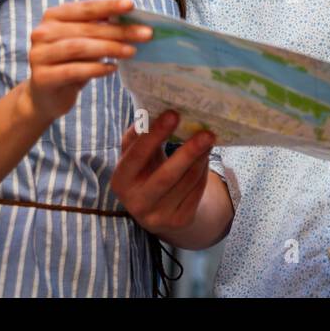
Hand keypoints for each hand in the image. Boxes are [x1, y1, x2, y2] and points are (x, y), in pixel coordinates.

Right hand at [24, 0, 151, 124]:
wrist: (44, 95)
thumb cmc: (70, 62)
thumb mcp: (84, 41)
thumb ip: (100, 28)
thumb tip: (133, 21)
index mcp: (54, 16)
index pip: (85, 8)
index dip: (108, 5)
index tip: (131, 4)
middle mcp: (42, 32)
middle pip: (86, 29)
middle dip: (118, 30)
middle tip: (145, 34)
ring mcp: (39, 55)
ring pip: (79, 47)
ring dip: (110, 48)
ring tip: (132, 51)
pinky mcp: (42, 77)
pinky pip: (73, 70)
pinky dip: (96, 68)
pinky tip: (112, 68)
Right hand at [111, 110, 216, 238]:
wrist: (157, 210)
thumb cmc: (145, 172)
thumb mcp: (135, 156)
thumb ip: (138, 136)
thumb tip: (150, 110)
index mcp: (120, 182)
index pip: (136, 157)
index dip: (154, 135)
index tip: (173, 114)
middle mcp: (136, 203)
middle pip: (165, 176)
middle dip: (188, 153)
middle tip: (206, 133)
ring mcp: (158, 216)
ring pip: (186, 183)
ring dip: (201, 159)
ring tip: (209, 139)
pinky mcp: (179, 221)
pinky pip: (196, 191)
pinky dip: (204, 171)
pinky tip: (206, 156)